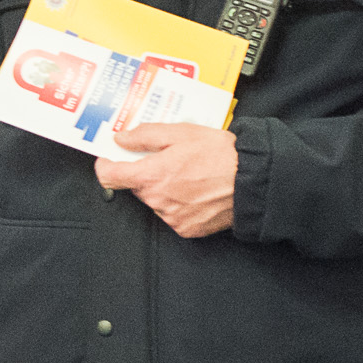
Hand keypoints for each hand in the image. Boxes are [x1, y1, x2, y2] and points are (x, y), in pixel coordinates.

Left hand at [98, 120, 236, 238]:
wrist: (255, 181)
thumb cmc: (223, 155)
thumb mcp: (182, 133)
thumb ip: (145, 136)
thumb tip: (122, 139)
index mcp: (151, 176)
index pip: (108, 176)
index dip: (107, 165)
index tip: (111, 159)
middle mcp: (158, 200)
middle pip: (136, 186)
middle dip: (146, 173)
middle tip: (169, 160)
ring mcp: (172, 217)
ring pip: (155, 200)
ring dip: (164, 189)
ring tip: (190, 175)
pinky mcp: (186, 229)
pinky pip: (172, 214)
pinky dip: (179, 204)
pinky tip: (197, 191)